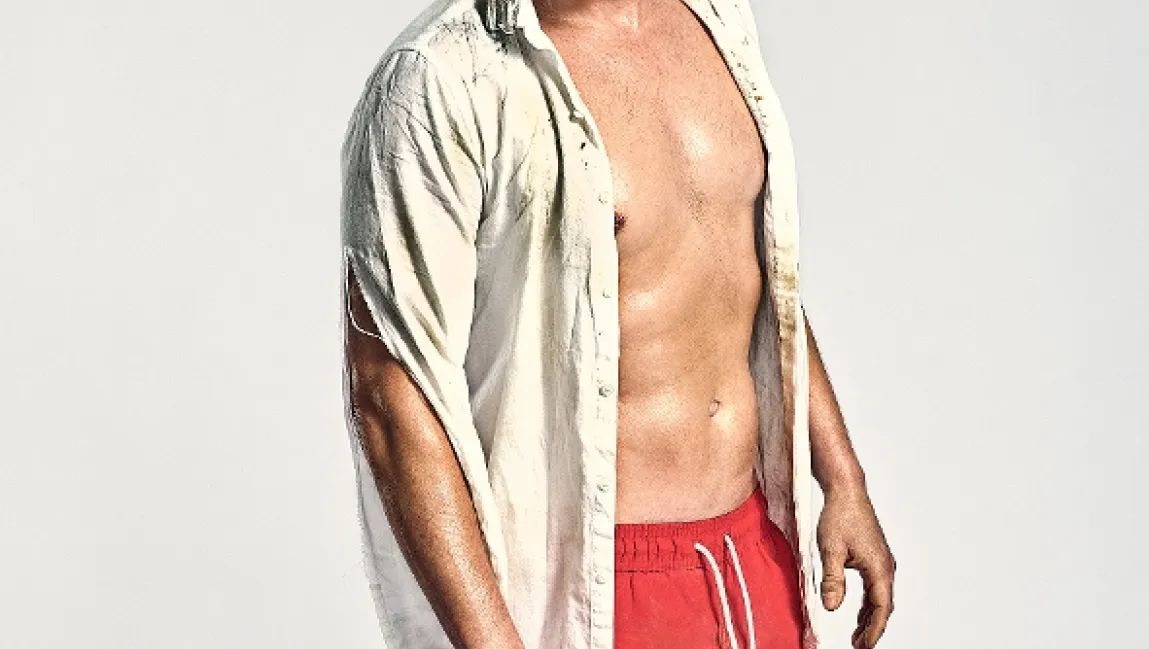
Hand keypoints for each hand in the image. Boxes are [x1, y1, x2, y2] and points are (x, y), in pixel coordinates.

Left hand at [817, 487, 895, 648]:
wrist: (846, 492)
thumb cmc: (839, 515)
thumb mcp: (829, 549)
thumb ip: (832, 580)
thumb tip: (832, 607)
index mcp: (878, 567)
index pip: (880, 608)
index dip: (872, 631)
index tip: (862, 646)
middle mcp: (885, 566)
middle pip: (883, 606)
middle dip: (872, 629)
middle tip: (859, 646)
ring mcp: (882, 562)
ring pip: (880, 598)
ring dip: (871, 618)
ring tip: (858, 636)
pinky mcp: (875, 557)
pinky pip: (876, 588)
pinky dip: (869, 604)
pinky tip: (859, 613)